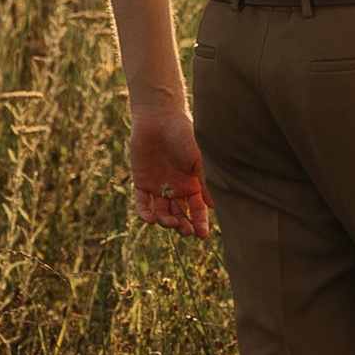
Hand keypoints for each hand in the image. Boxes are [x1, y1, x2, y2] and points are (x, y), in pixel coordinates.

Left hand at [129, 97, 211, 234]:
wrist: (160, 117)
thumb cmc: (184, 135)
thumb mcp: (198, 159)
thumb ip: (204, 182)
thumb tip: (213, 206)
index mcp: (192, 184)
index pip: (197, 210)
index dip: (200, 223)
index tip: (203, 237)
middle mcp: (175, 188)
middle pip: (179, 215)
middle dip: (183, 226)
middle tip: (185, 231)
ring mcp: (158, 186)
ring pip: (161, 212)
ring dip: (165, 221)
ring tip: (168, 222)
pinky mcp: (141, 181)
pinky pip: (142, 203)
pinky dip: (145, 213)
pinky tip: (150, 219)